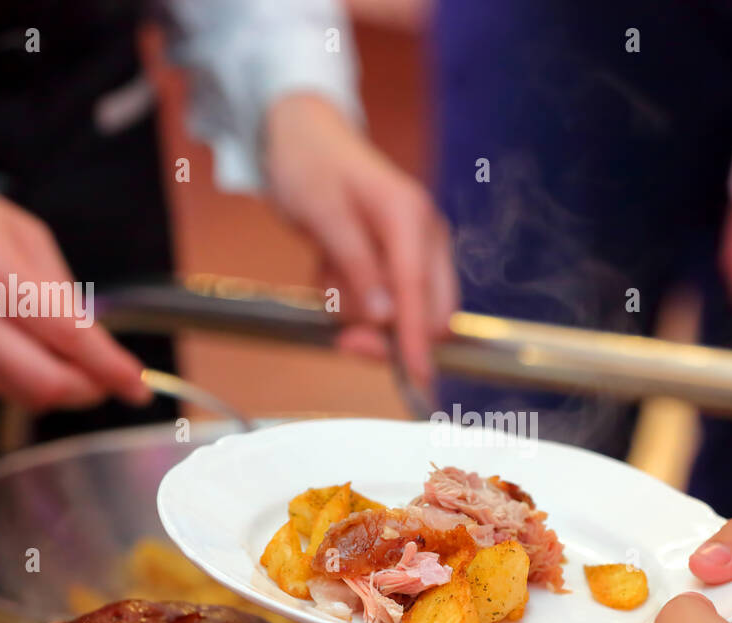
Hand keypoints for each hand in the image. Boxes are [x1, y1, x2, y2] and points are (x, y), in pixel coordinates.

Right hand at [0, 136, 147, 409]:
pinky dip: (22, 377)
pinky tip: (21, 349)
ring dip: (58, 388)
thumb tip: (93, 337)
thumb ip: (63, 288)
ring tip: (69, 362)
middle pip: (47, 387)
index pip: (71, 340)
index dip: (111, 370)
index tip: (138, 386)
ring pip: (23, 396)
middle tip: (110, 382)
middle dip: (90, 392)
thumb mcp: (23, 231)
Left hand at [264, 94, 456, 386]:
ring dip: (361, 309)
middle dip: (385, 332)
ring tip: (327, 270)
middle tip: (343, 336)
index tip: (418, 378)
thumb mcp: (322, 213)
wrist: (303, 136)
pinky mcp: (402, 258)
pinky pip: (386, 300)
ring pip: (404, 311)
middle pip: (428, 311)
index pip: (419, 292)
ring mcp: (417, 247)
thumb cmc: (309, 166)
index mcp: (410, 217)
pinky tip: (332, 266)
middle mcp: (425, 234)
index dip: (416, 339)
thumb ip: (357, 265)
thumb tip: (387, 316)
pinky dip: (355, 297)